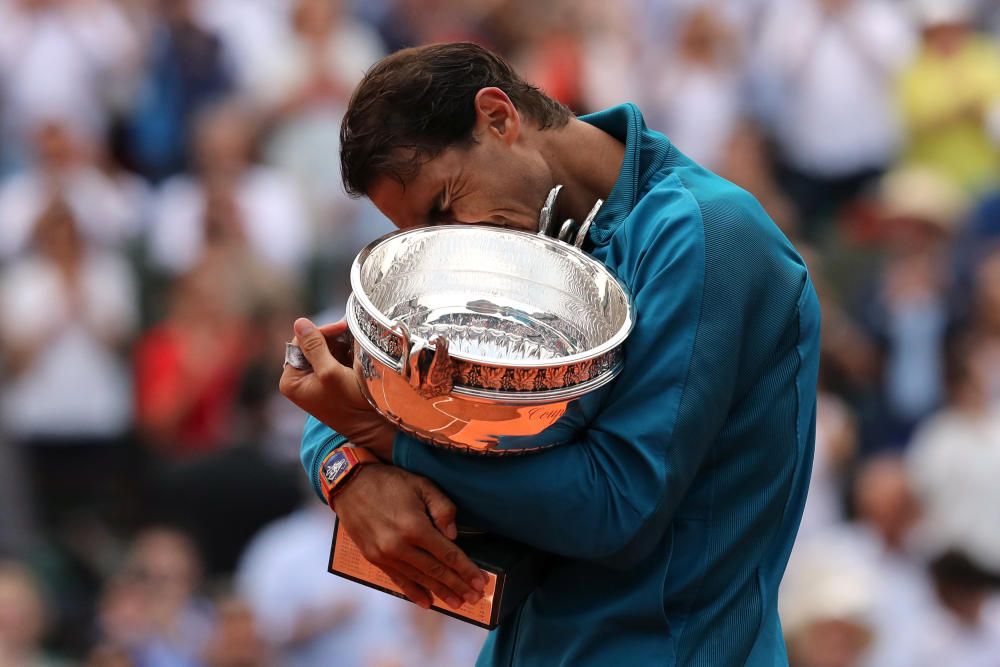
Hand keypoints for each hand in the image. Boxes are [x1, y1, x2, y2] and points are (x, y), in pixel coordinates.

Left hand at [279, 318, 394, 458]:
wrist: (371, 426)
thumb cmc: (349, 404)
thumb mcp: (330, 373)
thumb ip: (314, 348)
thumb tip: (299, 321)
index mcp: (291, 380)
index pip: (299, 343)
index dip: (320, 332)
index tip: (343, 326)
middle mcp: (299, 380)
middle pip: (310, 345)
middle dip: (331, 338)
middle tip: (351, 331)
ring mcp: (314, 381)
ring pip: (323, 350)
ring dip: (340, 344)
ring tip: (356, 342)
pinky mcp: (329, 381)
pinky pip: (333, 358)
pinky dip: (344, 352)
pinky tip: (356, 351)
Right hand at [333, 464, 486, 609]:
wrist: (349, 484)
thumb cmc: (390, 481)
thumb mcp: (422, 485)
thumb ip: (443, 508)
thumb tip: (453, 536)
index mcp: (415, 527)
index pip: (448, 555)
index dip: (467, 570)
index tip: (481, 582)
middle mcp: (400, 546)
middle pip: (436, 572)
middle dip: (458, 586)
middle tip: (476, 599)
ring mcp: (385, 555)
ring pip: (419, 579)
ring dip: (440, 593)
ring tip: (458, 603)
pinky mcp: (374, 559)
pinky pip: (398, 580)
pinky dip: (414, 592)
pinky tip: (427, 602)